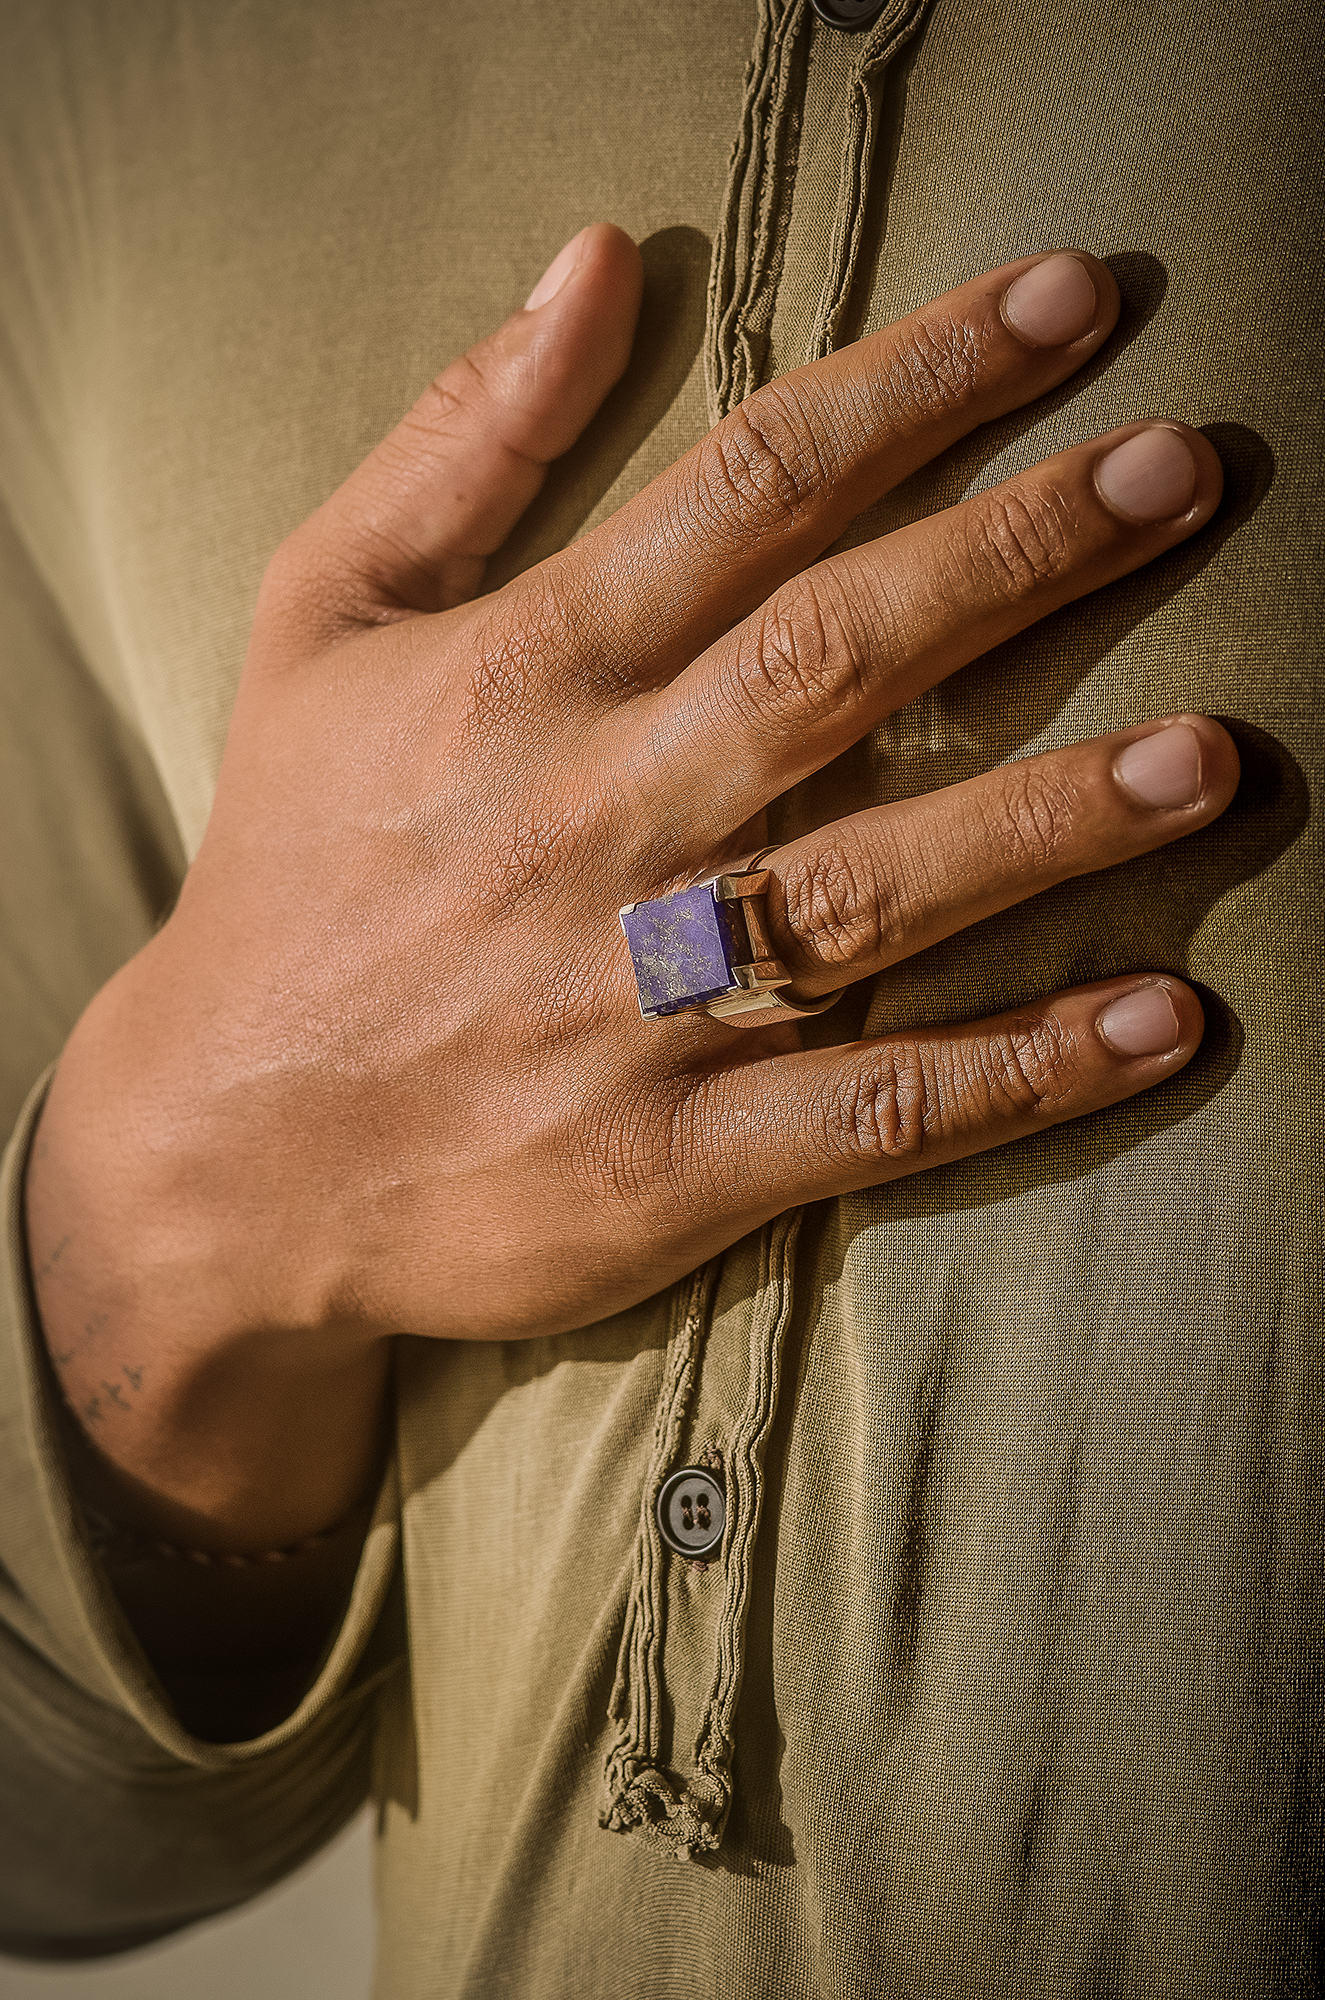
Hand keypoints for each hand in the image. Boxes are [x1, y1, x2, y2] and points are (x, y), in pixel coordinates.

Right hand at [28, 229, 1237, 1551]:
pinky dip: (1016, 1071)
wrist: (224, 1145)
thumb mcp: (326, 618)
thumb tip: (598, 257)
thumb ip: (463, 437)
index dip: (921, 386)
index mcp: (521, 674)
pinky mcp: (666, 1160)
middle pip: (830, 663)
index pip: (748, 490)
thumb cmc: (294, 864)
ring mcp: (632, 1001)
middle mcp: (591, 822)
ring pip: (870, 890)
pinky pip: (868, 1109)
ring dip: (1050, 820)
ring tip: (1210, 756)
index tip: (1073, 310)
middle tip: (1183, 476)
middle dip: (1017, 560)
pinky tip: (1156, 1023)